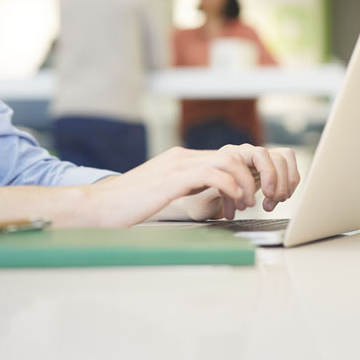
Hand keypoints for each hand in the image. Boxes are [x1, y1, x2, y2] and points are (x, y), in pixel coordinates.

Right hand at [86, 144, 299, 226]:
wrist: (99, 206)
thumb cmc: (129, 206)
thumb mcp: (164, 194)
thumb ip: (186, 189)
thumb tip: (211, 198)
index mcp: (182, 160)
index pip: (226, 157)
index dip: (246, 175)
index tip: (252, 196)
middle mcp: (183, 157)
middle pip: (234, 153)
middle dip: (254, 176)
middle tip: (260, 199)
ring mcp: (178, 164)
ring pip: (229, 161)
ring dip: (246, 184)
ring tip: (247, 205)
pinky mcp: (173, 177)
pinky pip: (213, 174)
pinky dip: (231, 188)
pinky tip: (233, 203)